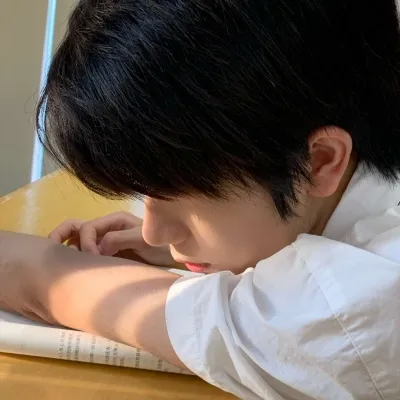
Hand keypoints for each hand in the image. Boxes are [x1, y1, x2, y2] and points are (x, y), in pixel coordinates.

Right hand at [49, 212, 174, 265]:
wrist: (173, 255)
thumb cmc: (161, 244)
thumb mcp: (142, 239)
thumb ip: (119, 239)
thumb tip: (96, 248)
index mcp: (114, 221)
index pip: (88, 228)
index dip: (85, 243)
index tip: (93, 259)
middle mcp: (108, 228)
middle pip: (77, 228)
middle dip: (62, 236)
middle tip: (51, 250)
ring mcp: (107, 241)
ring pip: (79, 241)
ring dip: (69, 249)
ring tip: (60, 263)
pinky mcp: (109, 254)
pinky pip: (88, 254)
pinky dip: (79, 259)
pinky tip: (75, 270)